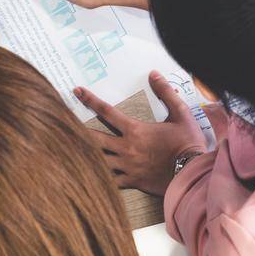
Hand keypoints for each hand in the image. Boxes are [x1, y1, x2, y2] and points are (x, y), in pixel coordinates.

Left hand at [75, 71, 209, 194]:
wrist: (193, 173)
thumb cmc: (187, 144)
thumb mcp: (180, 114)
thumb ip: (166, 93)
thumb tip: (154, 74)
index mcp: (134, 130)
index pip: (107, 111)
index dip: (90, 100)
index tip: (77, 91)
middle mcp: (126, 148)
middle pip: (93, 138)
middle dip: (76, 130)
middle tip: (60, 125)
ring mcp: (126, 166)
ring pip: (97, 160)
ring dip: (83, 154)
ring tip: (66, 150)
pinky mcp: (131, 181)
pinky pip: (109, 181)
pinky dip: (97, 177)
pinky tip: (86, 176)